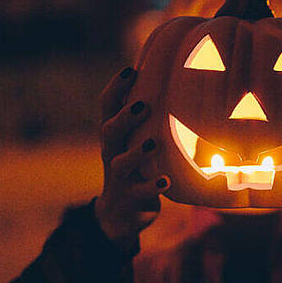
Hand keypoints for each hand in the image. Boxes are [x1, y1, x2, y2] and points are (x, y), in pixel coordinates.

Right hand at [94, 67, 169, 242]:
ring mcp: (120, 176)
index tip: (131, 70)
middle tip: (143, 105)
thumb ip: (147, 118)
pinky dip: (153, 186)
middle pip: (109, 131)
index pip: (107, 107)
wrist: (121, 212)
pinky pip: (140, 191)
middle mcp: (113, 152)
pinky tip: (167, 181)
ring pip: (121, 162)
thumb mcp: (136, 141)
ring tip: (153, 142)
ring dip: (137, 152)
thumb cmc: (136, 166)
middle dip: (125, 118)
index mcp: (115, 135)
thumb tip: (174, 80)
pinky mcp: (131, 197)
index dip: (115, 88)